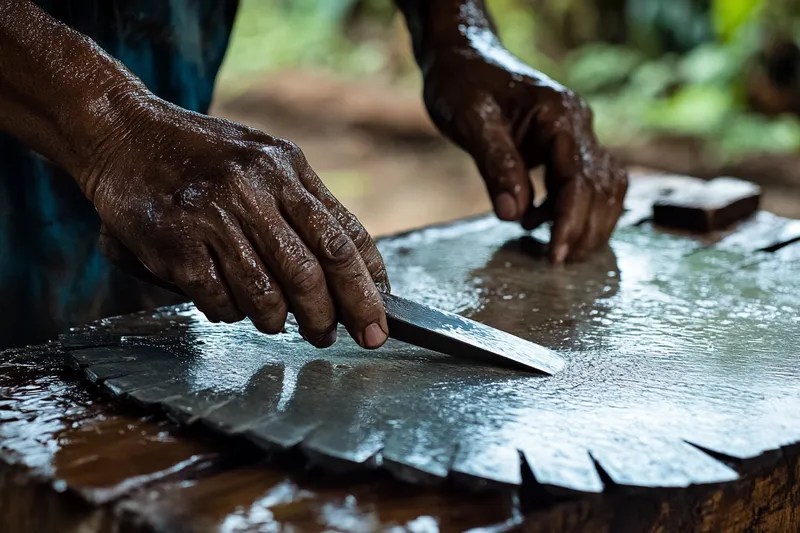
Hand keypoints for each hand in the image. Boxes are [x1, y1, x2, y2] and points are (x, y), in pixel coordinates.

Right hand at [86, 99, 389, 348]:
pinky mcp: (176, 243)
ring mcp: (212, 216)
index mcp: (286, 169)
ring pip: (266, 295)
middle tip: (330, 336)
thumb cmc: (206, 155)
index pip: (343, 239)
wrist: (126, 134)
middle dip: (331, 318)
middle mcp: (253, 189)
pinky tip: (229, 304)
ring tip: (277, 322)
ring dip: (278, 321)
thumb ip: (309, 207)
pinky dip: (231, 313)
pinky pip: (219, 300)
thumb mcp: (267, 160)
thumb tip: (357, 270)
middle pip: (311, 273)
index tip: (378, 323)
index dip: (367, 289)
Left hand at [420, 35, 627, 262]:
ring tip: (555, 249)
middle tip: (557, 261)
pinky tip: (538, 221)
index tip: (556, 255)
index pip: (578, 178)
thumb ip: (496, 165)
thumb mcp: (472, 121)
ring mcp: (576, 135)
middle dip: (585, 229)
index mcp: (560, 115)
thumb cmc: (464, 86)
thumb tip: (513, 215)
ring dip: (588, 222)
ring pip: (605, 187)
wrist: (464, 61)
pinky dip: (573, 208)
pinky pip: (587, 182)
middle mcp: (578, 124)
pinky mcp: (565, 146)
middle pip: (601, 187)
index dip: (570, 221)